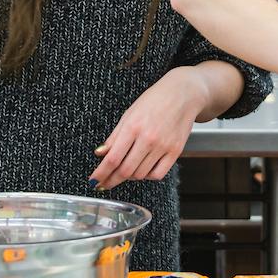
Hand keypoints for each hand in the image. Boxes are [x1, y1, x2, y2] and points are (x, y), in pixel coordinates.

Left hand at [87, 68, 206, 190]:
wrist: (183, 94)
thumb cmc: (155, 100)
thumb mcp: (129, 114)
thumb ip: (114, 136)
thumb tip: (100, 153)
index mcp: (133, 127)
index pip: (112, 158)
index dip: (101, 173)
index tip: (94, 181)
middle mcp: (148, 138)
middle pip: (125, 170)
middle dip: (111, 180)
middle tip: (104, 183)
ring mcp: (163, 146)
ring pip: (140, 175)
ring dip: (129, 177)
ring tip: (125, 171)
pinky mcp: (175, 151)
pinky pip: (158, 174)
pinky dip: (148, 176)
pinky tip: (143, 170)